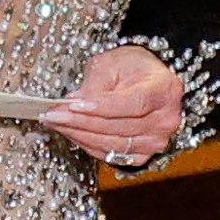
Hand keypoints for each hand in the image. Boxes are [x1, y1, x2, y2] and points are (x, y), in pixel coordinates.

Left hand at [42, 44, 189, 169]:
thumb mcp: (111, 64)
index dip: (103, 107)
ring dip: (81, 135)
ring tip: (57, 123)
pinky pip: (113, 155)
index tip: (74, 104)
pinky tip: (73, 133)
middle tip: (53, 114)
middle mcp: (166, 119)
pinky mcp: (145, 154)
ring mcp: (157, 140)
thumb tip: (74, 103)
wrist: (146, 79)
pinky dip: (89, 146)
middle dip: (81, 121)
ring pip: (114, 144)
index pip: (134, 104)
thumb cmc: (131, 67)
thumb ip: (95, 84)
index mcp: (164, 90)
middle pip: (121, 126)